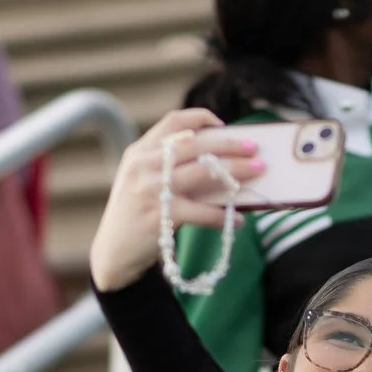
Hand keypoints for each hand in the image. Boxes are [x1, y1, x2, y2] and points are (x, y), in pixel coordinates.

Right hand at [88, 108, 264, 291]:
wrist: (114, 253)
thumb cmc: (138, 215)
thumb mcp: (143, 182)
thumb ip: (169, 167)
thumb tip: (221, 164)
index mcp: (140, 152)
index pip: (172, 122)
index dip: (200, 118)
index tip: (223, 125)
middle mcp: (143, 165)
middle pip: (194, 145)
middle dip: (229, 144)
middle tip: (254, 148)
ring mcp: (150, 190)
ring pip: (201, 172)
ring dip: (234, 171)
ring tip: (257, 171)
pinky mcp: (160, 216)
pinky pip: (201, 212)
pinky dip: (223, 216)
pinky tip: (239, 220)